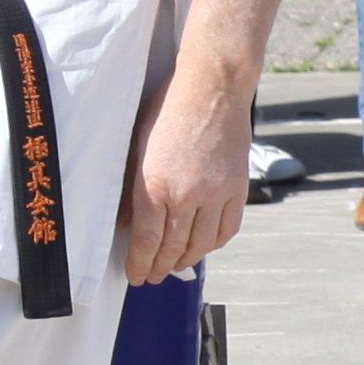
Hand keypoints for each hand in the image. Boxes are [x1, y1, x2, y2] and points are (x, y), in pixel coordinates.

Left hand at [115, 60, 254, 288]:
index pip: (147, 241)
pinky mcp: (238, 188)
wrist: (213, 87)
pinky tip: (204, 245)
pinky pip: (228, 228)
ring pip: (202, 243)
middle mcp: (187, 194)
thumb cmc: (167, 110)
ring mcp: (216, 193)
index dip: (140, 264)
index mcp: (155, 184)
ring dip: (186, 259)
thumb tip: (125, 223)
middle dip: (160, 267)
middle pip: (173, 247)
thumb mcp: (137, 146)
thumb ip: (131, 189)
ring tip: (176, 265)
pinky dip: (214, 243)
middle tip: (152, 276)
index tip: (136, 276)